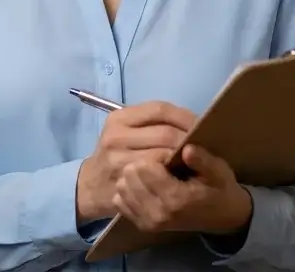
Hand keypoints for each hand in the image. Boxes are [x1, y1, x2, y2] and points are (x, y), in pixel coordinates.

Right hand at [76, 102, 195, 222]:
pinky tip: (182, 174)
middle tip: (203, 146)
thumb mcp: (124, 131)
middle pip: (165, 132)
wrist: (92, 185)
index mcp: (119, 118)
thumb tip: (191, 121)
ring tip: (195, 159)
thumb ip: (150, 124)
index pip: (159, 110)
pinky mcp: (126, 181)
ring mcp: (119, 160)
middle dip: (189, 138)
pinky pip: (159, 175)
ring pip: (164, 154)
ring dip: (184, 157)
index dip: (185, 116)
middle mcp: (116, 136)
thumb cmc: (115, 154)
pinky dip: (174, 173)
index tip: (202, 125)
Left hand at [112, 145, 253, 235]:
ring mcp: (148, 221)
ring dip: (134, 176)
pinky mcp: (142, 225)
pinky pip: (119, 201)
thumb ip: (203, 160)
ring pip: (122, 186)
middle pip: (129, 175)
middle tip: (160, 164)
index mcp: (176, 199)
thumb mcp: (220, 171)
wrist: (223, 218)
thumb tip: (187, 149)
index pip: (145, 166)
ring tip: (152, 174)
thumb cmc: (220, 189)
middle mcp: (157, 213)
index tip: (169, 156)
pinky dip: (129, 190)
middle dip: (143, 163)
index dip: (156, 155)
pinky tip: (144, 186)